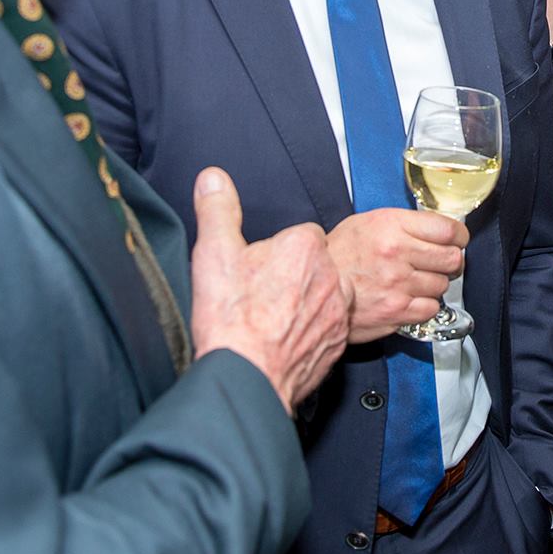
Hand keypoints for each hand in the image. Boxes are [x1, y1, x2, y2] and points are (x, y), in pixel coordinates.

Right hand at [188, 167, 352, 412]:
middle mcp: (331, 274)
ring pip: (325, 293)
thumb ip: (217, 209)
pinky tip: (284, 339)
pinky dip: (312, 331)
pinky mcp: (339, 342)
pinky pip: (329, 326)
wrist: (247, 377)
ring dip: (306, 302)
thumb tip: (213, 176)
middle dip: (293, 276)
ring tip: (273, 318)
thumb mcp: (214, 253)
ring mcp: (338, 310)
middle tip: (262, 296)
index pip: (299, 235)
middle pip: (314, 264)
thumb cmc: (230, 318)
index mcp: (304, 245)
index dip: (276, 252)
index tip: (258, 269)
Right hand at [328, 208, 467, 342]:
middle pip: (452, 259)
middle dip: (451, 261)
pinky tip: (411, 297)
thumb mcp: (368, 222)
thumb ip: (404, 223)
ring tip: (417, 280)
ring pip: (442, 285)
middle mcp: (397, 254)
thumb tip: (436, 229)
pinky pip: (431, 308)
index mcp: (392, 226)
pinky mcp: (396, 311)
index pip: (448, 229)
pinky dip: (426, 304)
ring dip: (435, 283)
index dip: (459, 236)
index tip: (457, 240)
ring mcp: (398, 285)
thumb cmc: (338, 254)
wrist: (313, 286)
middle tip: (441, 262)